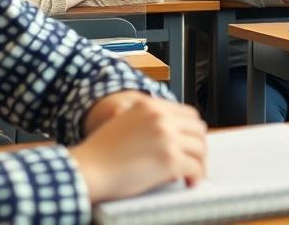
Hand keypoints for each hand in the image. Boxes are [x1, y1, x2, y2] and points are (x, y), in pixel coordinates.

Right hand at [71, 92, 207, 202]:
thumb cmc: (101, 153)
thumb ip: (149, 123)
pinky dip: (195, 176)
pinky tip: (189, 182)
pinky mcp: (170, 159)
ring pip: (200, 148)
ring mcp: (167, 137)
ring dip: (199, 163)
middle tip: (195, 160)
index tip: (191, 143)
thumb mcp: (125, 123)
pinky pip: (195, 167)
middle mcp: (161, 118)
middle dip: (199, 146)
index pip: (188, 113)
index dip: (192, 131)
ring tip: (192, 174)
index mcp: (151, 106)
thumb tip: (171, 138)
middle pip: (198, 129)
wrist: (88, 169)